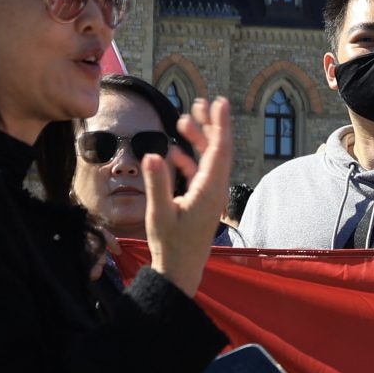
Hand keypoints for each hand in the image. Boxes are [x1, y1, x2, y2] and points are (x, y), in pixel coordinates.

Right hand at [146, 98, 232, 296]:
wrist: (179, 270)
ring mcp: (210, 197)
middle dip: (210, 125)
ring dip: (198, 141)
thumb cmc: (170, 245)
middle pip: (218, 150)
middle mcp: (215, 190)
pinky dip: (189, 161)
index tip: (220, 102)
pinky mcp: (202, 203)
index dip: (219, 124)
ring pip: (209, 161)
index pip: (219, 150)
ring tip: (184, 120)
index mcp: (209, 190)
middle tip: (201, 102)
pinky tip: (174, 153)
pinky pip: (200, 175)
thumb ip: (157, 183)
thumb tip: (153, 154)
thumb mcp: (159, 213)